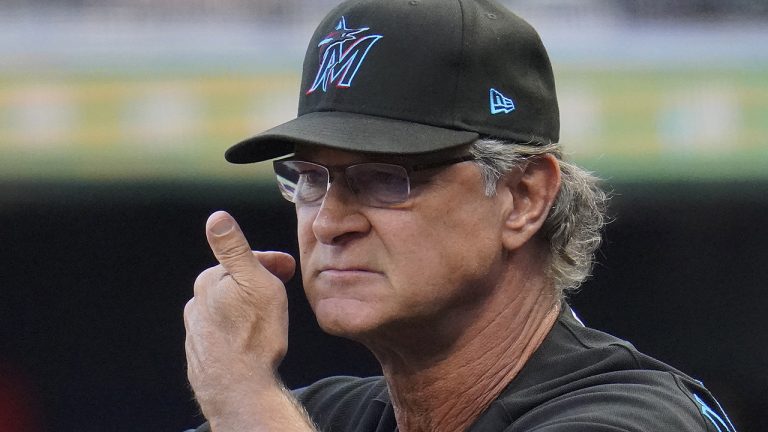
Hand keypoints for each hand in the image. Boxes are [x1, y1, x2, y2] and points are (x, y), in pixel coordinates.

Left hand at [184, 211, 314, 429]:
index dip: (271, 261)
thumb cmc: (253, 335)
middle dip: (258, 282)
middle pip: (234, 283)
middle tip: (283, 288)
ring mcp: (196, 330)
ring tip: (269, 317)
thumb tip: (215, 217)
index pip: (243, 260)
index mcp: (210, 281)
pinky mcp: (201, 354)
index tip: (289, 268)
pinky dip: (238, 329)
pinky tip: (252, 339)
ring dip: (246, 307)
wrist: (239, 389)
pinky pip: (223, 332)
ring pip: (228, 308)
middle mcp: (196, 304)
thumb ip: (234, 248)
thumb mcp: (254, 281)